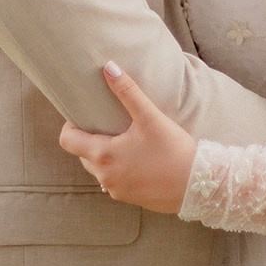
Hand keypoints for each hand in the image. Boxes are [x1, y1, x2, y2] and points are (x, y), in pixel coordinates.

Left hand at [58, 62, 197, 214]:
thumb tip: (108, 67)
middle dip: (90, 138)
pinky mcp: (130, 198)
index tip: (86, 114)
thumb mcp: (149, 117)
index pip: (67, 140)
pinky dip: (119, 168)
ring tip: (125, 138)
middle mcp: (105, 177)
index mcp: (104, 156)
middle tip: (108, 122)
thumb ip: (127, 91)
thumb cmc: (173, 150)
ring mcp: (116, 191)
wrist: (198, 186)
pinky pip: (114, 180)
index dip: (71, 125)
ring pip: (98, 168)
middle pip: (82, 154)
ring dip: (105, 154)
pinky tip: (139, 157)